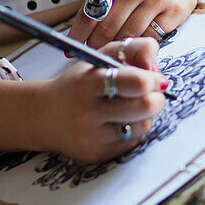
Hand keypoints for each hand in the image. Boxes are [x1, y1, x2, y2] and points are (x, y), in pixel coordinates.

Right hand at [38, 38, 167, 161]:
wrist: (46, 115)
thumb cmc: (80, 82)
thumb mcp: (101, 55)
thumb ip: (134, 49)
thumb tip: (158, 71)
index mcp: (89, 82)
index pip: (136, 82)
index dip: (152, 78)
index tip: (152, 77)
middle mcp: (89, 112)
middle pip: (145, 107)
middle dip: (156, 97)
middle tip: (151, 93)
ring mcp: (93, 136)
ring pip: (143, 125)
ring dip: (145, 114)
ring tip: (131, 106)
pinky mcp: (97, 154)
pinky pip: (133, 141)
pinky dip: (134, 129)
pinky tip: (120, 121)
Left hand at [68, 0, 204, 47]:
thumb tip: (80, 32)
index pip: (90, 13)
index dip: (78, 36)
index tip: (71, 49)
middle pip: (107, 29)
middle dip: (96, 46)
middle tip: (93, 54)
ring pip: (128, 36)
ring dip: (119, 48)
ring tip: (115, 52)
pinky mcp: (173, 12)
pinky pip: (150, 38)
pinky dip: (141, 45)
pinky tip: (138, 44)